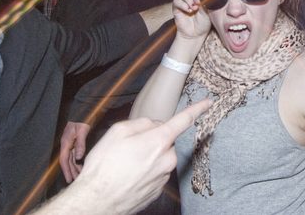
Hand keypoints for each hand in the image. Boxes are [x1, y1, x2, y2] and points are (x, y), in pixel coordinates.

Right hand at [59, 121, 90, 182]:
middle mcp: (67, 144)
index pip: (64, 160)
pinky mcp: (75, 141)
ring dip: (74, 167)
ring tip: (78, 176)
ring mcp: (70, 143)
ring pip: (71, 158)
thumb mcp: (82, 131)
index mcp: (66, 142)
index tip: (69, 179)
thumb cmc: (81, 120)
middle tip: (75, 181)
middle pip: (67, 161)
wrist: (82, 111)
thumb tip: (79, 157)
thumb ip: (80, 144)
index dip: (66, 170)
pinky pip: (74, 154)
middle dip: (70, 171)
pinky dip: (77, 161)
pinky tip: (80, 166)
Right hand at [68, 99, 210, 213]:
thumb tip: (154, 125)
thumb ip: (141, 123)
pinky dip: (145, 172)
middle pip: (166, 142)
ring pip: (161, 159)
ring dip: (148, 157)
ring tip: (125, 164)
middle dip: (153, 140)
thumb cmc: (104, 166)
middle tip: (130, 147)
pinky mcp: (158, 191)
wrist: (96, 202)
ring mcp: (163, 177)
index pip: (184, 120)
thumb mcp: (117, 132)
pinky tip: (128, 176)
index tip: (208, 103)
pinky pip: (156, 174)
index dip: (197, 109)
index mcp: (158, 141)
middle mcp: (166, 160)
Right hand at [172, 0, 210, 39]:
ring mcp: (183, 1)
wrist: (196, 34)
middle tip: (198, 2)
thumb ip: (207, 1)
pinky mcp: (176, 7)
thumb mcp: (209, 11)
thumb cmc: (204, 23)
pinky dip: (182, 4)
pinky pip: (176, 1)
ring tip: (194, 8)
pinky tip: (188, 10)